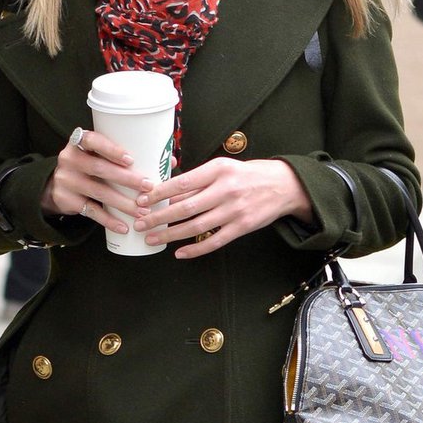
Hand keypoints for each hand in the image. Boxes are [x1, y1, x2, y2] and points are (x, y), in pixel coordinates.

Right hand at [40, 127, 148, 234]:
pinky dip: (109, 220)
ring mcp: (67, 181)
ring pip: (98, 192)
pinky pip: (91, 212)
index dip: (111, 149)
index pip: (91, 140)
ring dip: (123, 203)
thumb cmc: (87, 165)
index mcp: (78, 143)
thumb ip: (121, 154)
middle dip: (127, 179)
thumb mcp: (95, 154)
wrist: (55, 186)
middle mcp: (69, 160)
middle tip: (148, 187)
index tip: (130, 160)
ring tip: (142, 210)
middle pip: (99, 168)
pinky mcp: (67, 200)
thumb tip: (167, 160)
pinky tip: (123, 227)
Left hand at [134, 157, 314, 257]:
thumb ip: (198, 180)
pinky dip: (195, 249)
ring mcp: (234, 210)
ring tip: (151, 238)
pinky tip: (179, 253)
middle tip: (139, 223)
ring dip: (170, 234)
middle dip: (158, 217)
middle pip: (184, 207)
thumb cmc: (247, 175)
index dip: (158, 194)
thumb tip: (167, 192)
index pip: (181, 183)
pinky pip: (214, 241)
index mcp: (217, 170)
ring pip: (195, 226)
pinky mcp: (242, 227)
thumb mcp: (222, 168)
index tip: (141, 201)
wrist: (283, 185)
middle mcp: (225, 190)